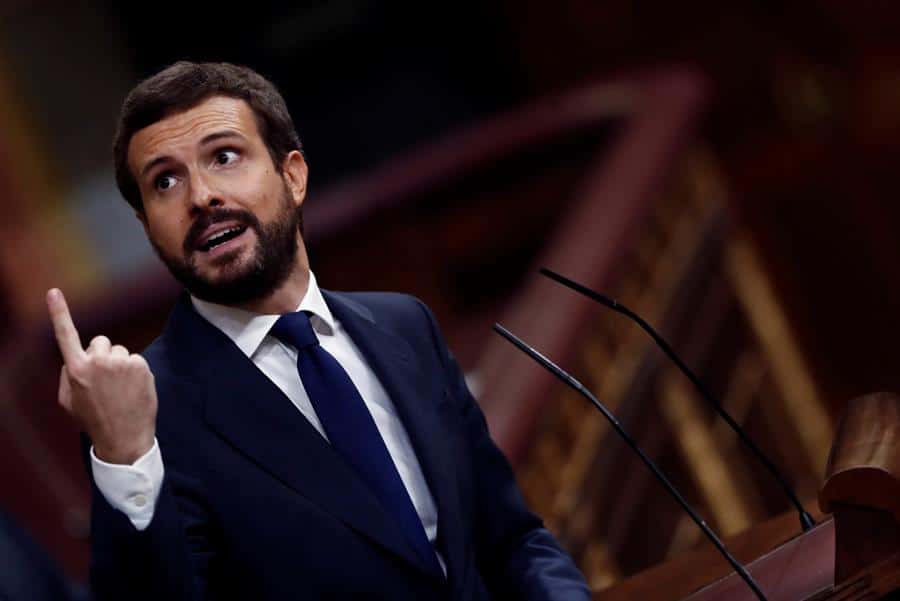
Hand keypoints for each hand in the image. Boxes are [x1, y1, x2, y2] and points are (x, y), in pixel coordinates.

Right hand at [47, 288, 156, 464]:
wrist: (124, 439)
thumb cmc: (94, 420)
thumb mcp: (69, 402)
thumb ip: (68, 376)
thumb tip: (74, 360)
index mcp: (76, 370)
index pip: (66, 336)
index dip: (59, 313)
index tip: (53, 292)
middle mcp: (98, 362)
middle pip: (101, 342)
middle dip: (103, 355)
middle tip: (106, 380)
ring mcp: (121, 362)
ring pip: (120, 351)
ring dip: (120, 364)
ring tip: (121, 389)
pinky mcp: (140, 365)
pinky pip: (136, 359)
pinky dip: (136, 371)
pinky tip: (133, 389)